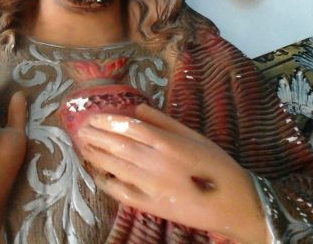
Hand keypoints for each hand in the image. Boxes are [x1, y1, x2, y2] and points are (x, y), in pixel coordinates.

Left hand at [78, 104, 267, 243]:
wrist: (233, 203)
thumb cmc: (216, 165)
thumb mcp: (194, 136)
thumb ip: (164, 121)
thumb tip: (137, 107)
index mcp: (168, 142)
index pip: (130, 127)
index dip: (109, 121)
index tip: (93, 116)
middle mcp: (155, 162)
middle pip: (118, 145)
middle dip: (97, 136)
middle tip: (80, 129)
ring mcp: (151, 186)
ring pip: (115, 167)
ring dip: (97, 156)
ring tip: (84, 146)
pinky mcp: (150, 205)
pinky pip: (122, 192)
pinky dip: (107, 183)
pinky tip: (98, 175)